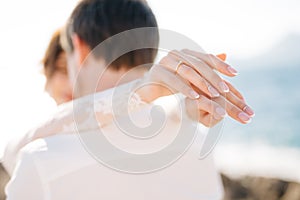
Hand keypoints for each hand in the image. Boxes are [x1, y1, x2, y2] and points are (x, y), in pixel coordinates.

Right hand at [137, 49, 253, 125]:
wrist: (148, 88)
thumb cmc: (172, 82)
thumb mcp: (191, 76)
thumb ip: (206, 67)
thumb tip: (225, 55)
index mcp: (186, 53)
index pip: (206, 57)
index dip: (221, 64)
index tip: (235, 74)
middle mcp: (176, 54)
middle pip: (198, 64)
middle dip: (213, 77)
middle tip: (225, 90)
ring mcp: (165, 61)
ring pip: (187, 71)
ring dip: (201, 83)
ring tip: (213, 95)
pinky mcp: (157, 72)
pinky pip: (173, 80)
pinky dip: (185, 88)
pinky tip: (195, 97)